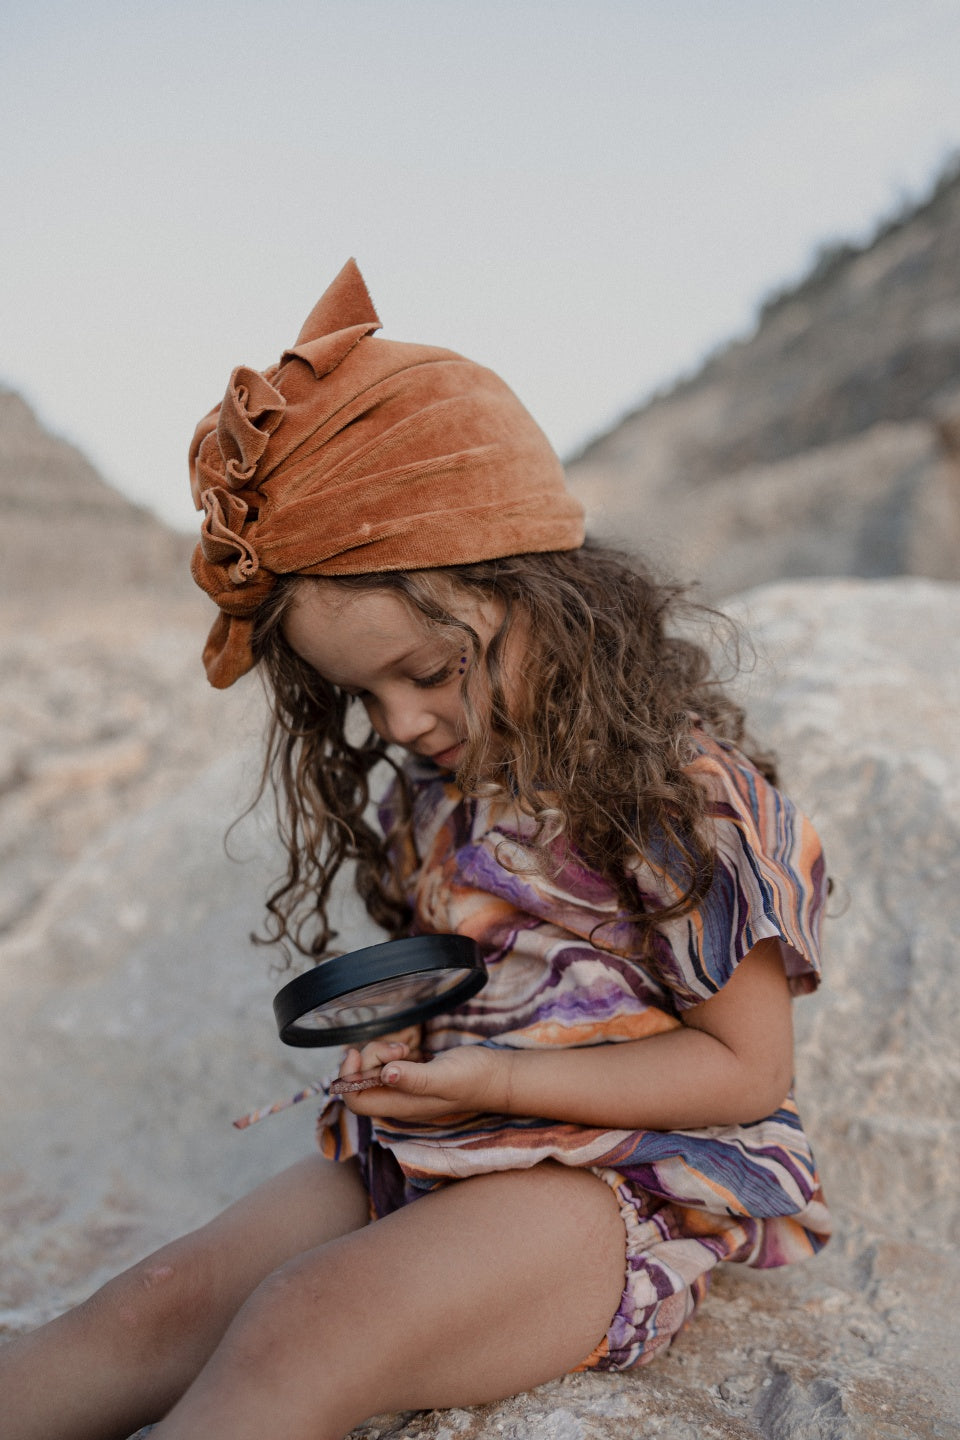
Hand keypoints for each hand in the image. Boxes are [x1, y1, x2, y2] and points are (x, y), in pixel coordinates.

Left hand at [334, 1038, 506, 1121]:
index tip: (356, 1054)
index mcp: (400, 1107)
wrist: (496, 1075)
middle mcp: (398, 1100)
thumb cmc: (472, 1079)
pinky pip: (386, 1063)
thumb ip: (415, 1078)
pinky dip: (391, 1051)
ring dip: (381, 1052)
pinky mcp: (411, 1074)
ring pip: (372, 1070)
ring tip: (405, 1048)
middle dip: (370, 1058)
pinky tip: (408, 1048)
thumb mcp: (444, 1078)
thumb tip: (386, 1074)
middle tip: (397, 1049)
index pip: (355, 1101)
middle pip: (361, 1081)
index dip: (348, 1078)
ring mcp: (404, 1087)